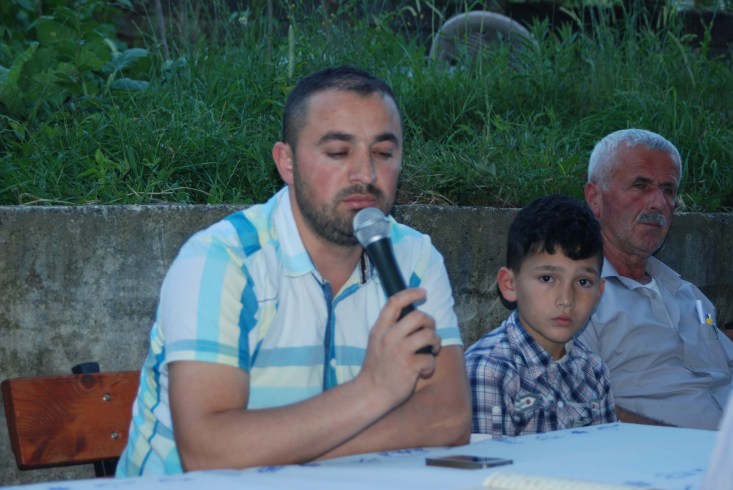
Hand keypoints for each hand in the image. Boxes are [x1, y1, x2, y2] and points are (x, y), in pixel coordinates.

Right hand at [358, 288, 440, 409]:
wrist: (370, 393)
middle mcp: (389, 337)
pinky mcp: (409, 366)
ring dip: (436, 341)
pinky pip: (430, 358)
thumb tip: (414, 320)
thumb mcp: (376, 343)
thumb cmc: (377, 369)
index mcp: (380, 329)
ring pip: (428, 335)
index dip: (411, 293)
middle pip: (418, 316)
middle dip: (431, 322)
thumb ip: (390, 330)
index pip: (394, 302)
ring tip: (432, 350)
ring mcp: (399, 351)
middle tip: (430, 332)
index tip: (422, 292)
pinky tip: (424, 371)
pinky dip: (431, 365)